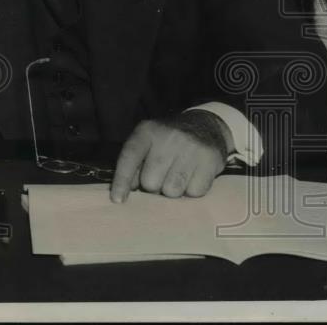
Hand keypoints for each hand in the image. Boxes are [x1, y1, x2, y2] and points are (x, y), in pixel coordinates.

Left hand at [110, 110, 232, 202]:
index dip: (121, 181)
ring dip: (173, 190)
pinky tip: (193, 176)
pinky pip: (194, 192)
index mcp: (146, 131)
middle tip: (161, 177)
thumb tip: (125, 191)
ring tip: (177, 176)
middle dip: (154, 186)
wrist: (205, 127)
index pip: (129, 158)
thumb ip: (133, 164)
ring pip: (172, 191)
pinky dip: (192, 190)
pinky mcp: (209, 160)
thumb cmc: (168, 142)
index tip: (117, 200)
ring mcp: (190, 148)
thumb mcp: (147, 143)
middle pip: (150, 182)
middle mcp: (167, 137)